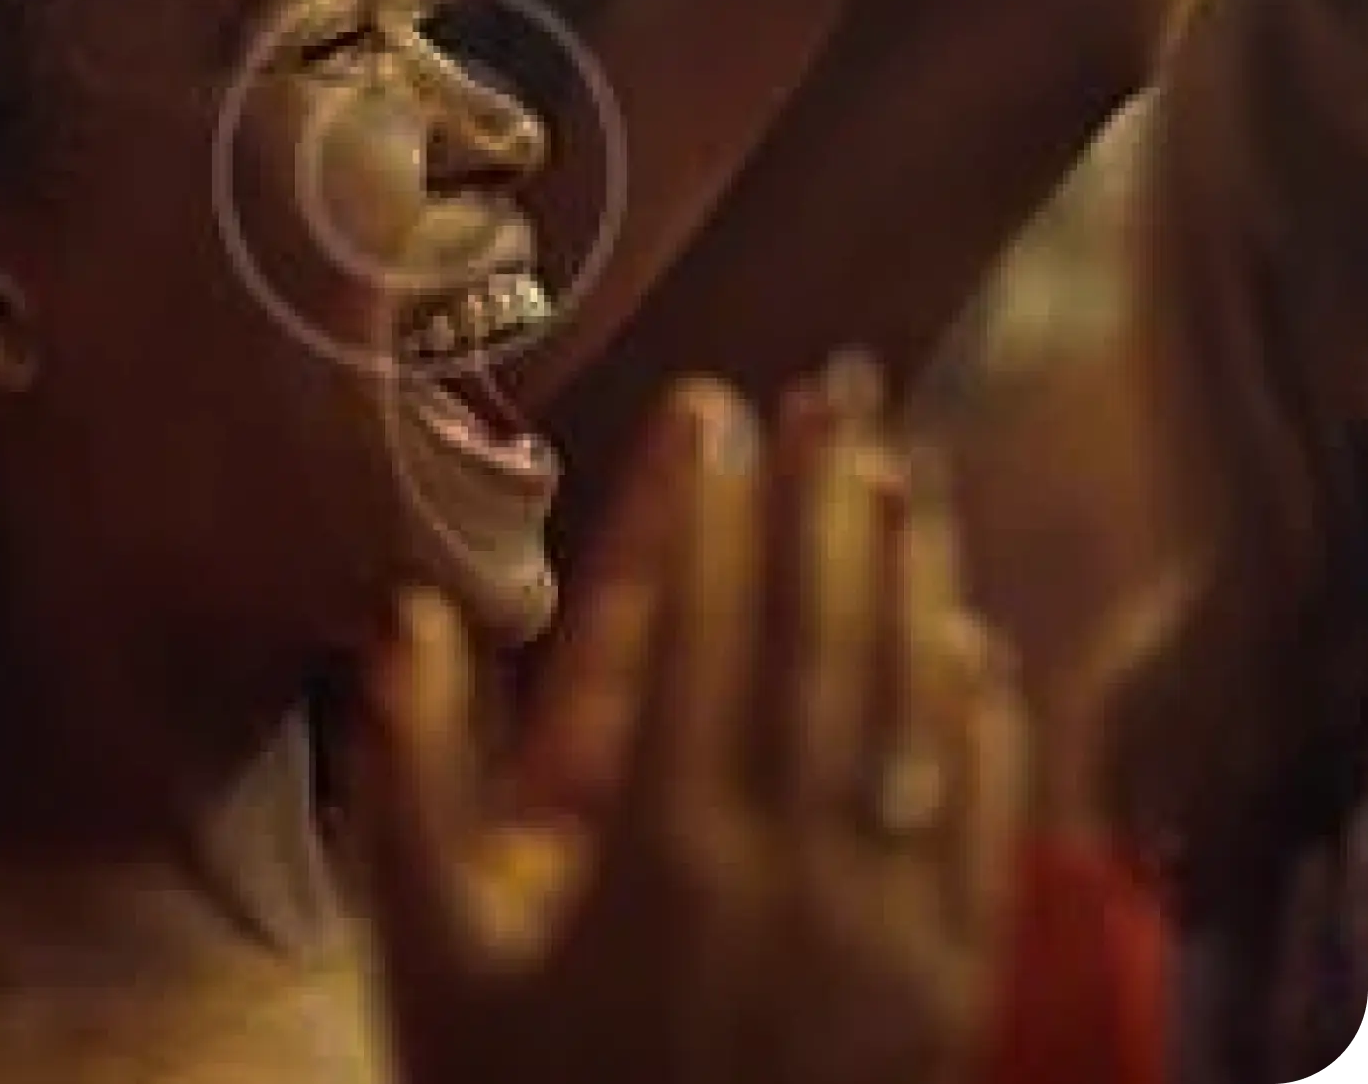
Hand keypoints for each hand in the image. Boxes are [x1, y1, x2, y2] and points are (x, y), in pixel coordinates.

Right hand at [351, 370, 1026, 1083]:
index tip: (721, 413)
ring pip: (909, 717)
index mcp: (658, 854)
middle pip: (819, 646)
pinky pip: (980, 831)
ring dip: (909, 583)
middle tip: (837, 396)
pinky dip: (983, 728)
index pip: (701, 635)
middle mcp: (785, 871)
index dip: (714, 513)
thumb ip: (402, 781)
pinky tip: (974, 643)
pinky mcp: (941, 987)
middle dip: (826, 508)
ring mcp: (880, 929)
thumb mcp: (424, 959)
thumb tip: (407, 619)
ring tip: (906, 476)